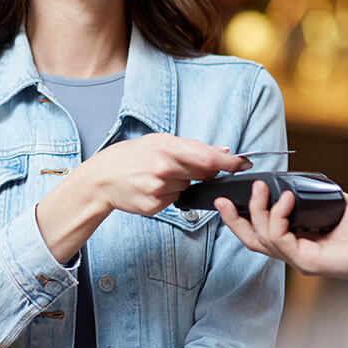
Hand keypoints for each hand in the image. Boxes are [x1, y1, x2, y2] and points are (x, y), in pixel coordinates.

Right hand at [37, 134, 249, 260]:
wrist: (102, 178)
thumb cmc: (132, 155)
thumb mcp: (159, 141)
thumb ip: (193, 146)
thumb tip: (224, 151)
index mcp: (166, 147)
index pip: (208, 157)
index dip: (230, 162)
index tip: (244, 164)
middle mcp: (163, 168)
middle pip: (202, 173)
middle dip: (205, 171)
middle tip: (188, 165)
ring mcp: (159, 189)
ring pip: (188, 187)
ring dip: (183, 181)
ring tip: (159, 175)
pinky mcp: (155, 206)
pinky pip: (176, 199)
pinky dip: (170, 193)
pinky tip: (153, 187)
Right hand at [214, 181, 347, 282]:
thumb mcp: (333, 203)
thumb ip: (310, 196)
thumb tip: (291, 184)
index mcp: (300, 242)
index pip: (263, 233)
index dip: (244, 218)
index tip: (231, 198)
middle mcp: (296, 254)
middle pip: (253, 241)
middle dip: (234, 220)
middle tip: (222, 199)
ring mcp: (300, 260)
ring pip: (261, 238)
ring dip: (257, 210)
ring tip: (261, 188)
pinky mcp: (308, 262)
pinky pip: (279, 238)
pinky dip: (278, 216)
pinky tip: (287, 199)